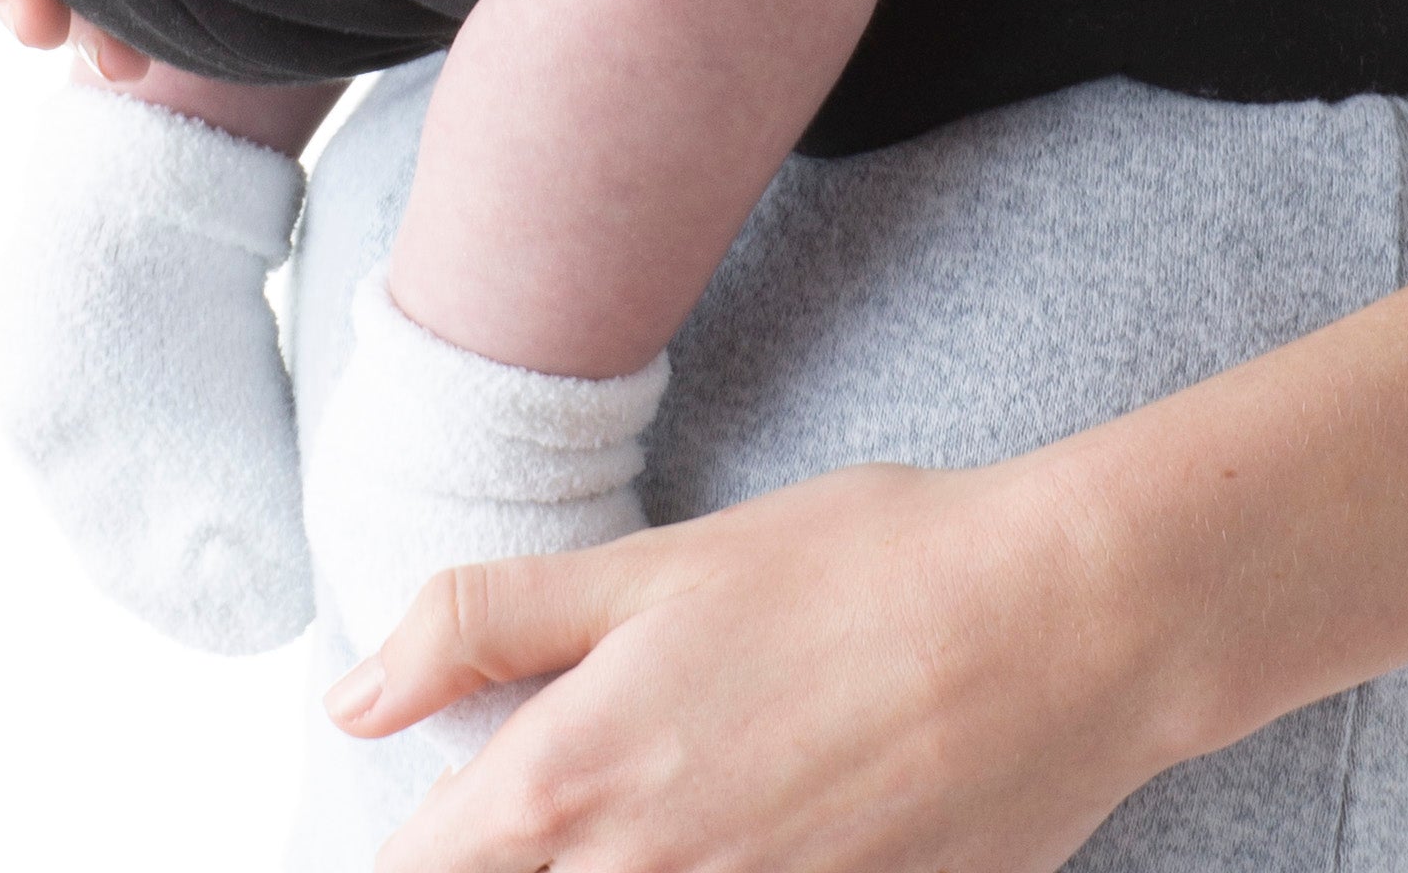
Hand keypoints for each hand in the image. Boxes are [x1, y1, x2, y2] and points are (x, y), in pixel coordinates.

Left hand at [335, 275, 1407, 869]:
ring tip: (645, 804)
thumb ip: (484, 624)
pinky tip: (724, 825)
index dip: (406, 848)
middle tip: (540, 801)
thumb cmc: (863, 568)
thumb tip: (346, 697)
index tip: (424, 826)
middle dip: (496, 860)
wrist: (1061, 624)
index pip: (419, 868)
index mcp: (570, 779)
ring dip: (598, 865)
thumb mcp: (658, 565)